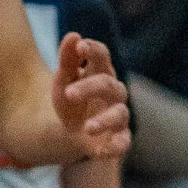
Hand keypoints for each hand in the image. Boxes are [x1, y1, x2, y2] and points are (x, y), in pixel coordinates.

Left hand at [50, 31, 129, 162]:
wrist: (71, 131)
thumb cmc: (71, 99)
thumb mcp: (63, 79)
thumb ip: (67, 59)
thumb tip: (73, 35)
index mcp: (100, 73)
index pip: (102, 56)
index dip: (93, 50)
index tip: (80, 46)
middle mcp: (113, 93)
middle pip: (108, 85)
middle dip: (89, 88)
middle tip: (68, 93)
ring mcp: (117, 116)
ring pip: (120, 114)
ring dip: (104, 120)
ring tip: (87, 127)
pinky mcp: (118, 138)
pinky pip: (124, 143)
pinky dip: (115, 147)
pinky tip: (100, 151)